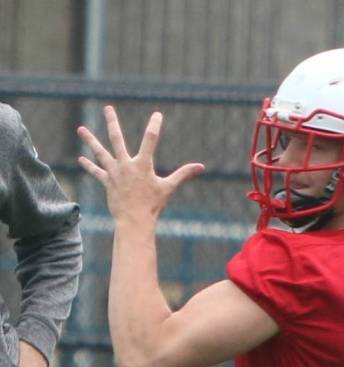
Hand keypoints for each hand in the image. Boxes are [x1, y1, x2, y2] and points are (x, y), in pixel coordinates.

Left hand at [77, 106, 204, 223]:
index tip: (157, 115)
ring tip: (80, 129)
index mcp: (143, 164)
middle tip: (107, 108)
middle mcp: (126, 165)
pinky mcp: (107, 182)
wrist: (135, 220)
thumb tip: (201, 167)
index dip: (155, 126)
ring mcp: (114, 173)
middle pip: (117, 138)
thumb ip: (184, 174)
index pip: (151, 140)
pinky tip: (81, 159)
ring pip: (100, 152)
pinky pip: (96, 172)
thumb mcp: (169, 188)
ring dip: (90, 140)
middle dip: (112, 122)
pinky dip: (89, 166)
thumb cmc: (153, 205)